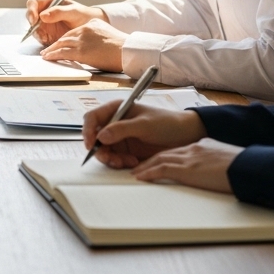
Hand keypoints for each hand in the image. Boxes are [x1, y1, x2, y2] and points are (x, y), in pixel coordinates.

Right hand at [25, 0, 106, 44]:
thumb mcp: (74, 12)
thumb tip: (43, 15)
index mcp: (50, 1)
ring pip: (34, 28)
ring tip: (46, 38)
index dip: (31, 10)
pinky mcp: (47, 33)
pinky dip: (42, 40)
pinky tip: (49, 41)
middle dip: (32, 24)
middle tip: (38, 31)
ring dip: (37, 34)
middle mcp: (45, 11)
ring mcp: (45, 23)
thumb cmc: (84, 15)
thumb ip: (59, 12)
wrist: (90, 27)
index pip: (33, 3)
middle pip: (30, 16)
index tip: (34, 19)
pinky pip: (40, 37)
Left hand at [41, 19, 127, 70]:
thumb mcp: (109, 35)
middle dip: (56, 43)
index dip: (65, 38)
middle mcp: (85, 29)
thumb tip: (93, 47)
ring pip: (61, 44)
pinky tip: (49, 57)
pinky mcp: (81, 51)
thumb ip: (98, 37)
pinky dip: (53, 55)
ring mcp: (82, 40)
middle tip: (49, 49)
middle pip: (66, 36)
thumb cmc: (123, 48)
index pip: (74, 31)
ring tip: (46, 54)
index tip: (60, 42)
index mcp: (92, 24)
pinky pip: (62, 53)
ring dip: (52, 49)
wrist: (128, 51)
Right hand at [83, 101, 206, 168]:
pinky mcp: (126, 151)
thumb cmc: (167, 123)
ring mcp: (120, 138)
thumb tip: (101, 136)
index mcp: (116, 110)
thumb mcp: (145, 125)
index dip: (88, 131)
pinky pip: (115, 159)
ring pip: (104, 151)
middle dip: (100, 150)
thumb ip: (122, 129)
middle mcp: (115, 123)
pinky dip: (120, 163)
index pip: (93, 118)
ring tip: (126, 162)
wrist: (186, 136)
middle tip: (110, 159)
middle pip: (95, 137)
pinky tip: (133, 162)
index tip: (91, 144)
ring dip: (111, 159)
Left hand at [133, 140, 241, 193]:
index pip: (177, 150)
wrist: (249, 167)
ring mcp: (189, 158)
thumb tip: (215, 173)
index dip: (164, 156)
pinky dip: (148, 172)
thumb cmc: (244, 167)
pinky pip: (162, 169)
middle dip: (150, 160)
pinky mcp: (188, 169)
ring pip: (159, 159)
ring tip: (134, 173)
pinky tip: (140, 177)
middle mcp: (193, 149)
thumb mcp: (227, 162)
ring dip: (144, 166)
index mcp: (202, 146)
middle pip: (165, 153)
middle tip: (138, 166)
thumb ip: (216, 164)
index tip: (155, 161)